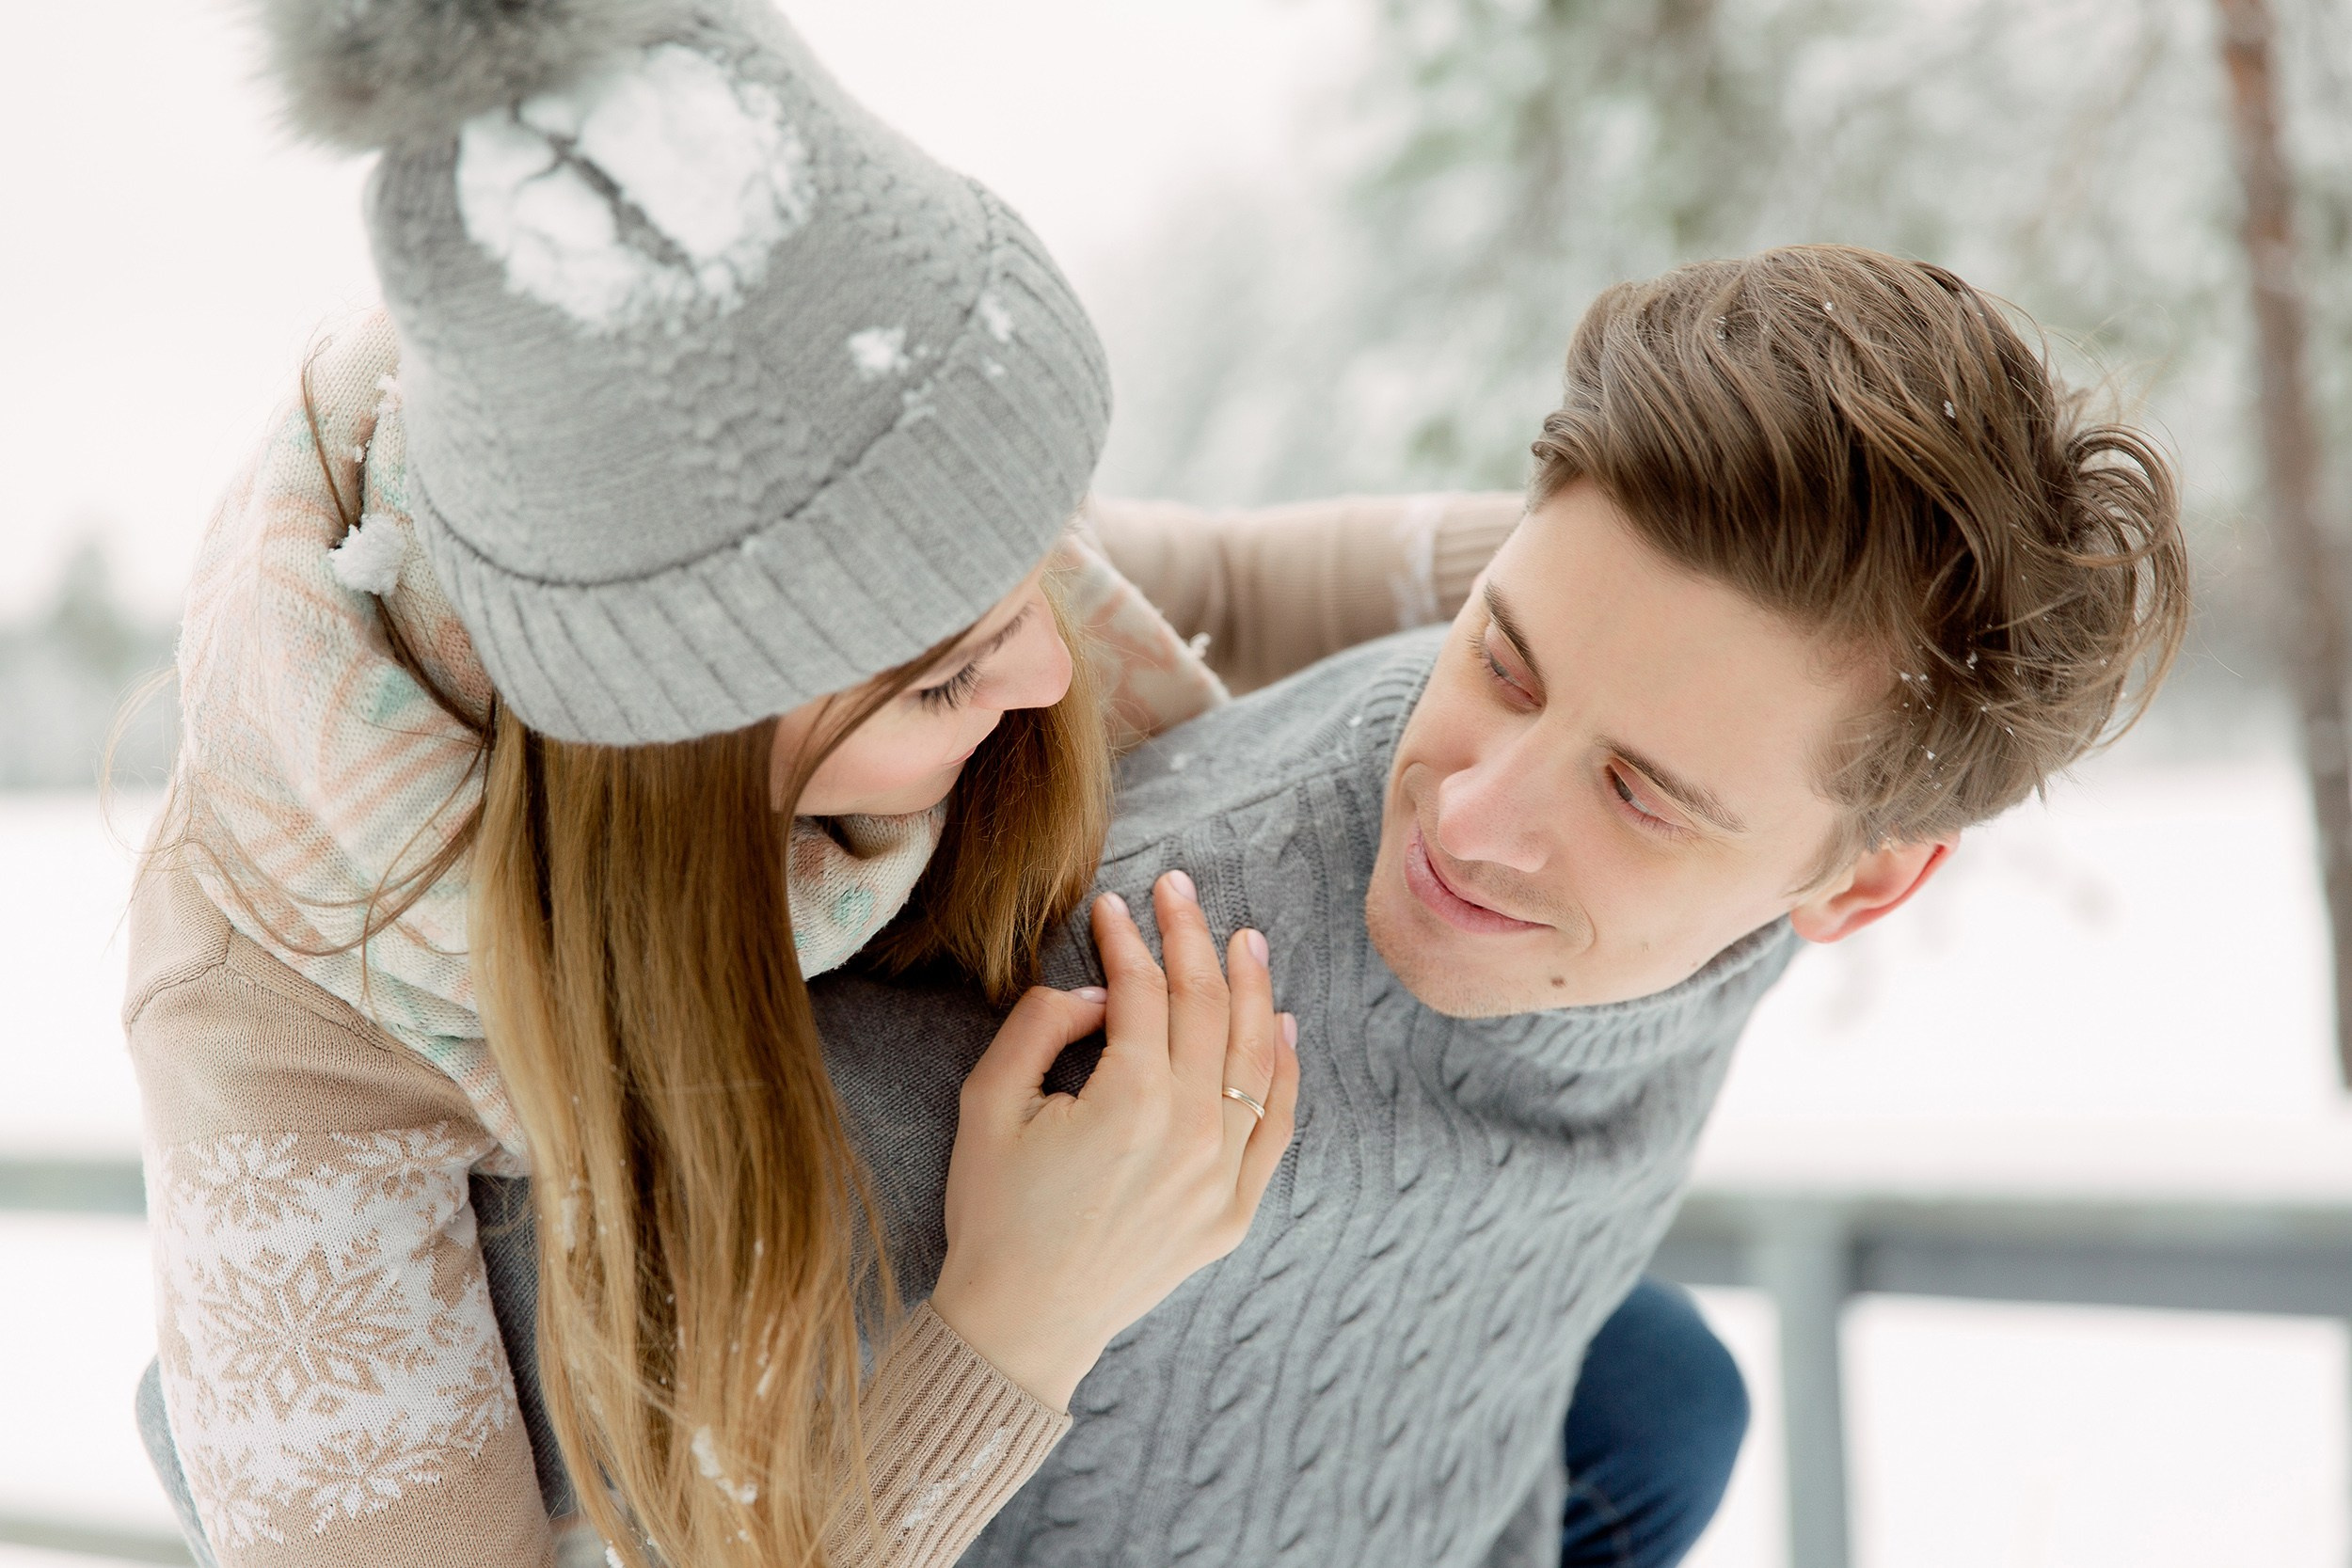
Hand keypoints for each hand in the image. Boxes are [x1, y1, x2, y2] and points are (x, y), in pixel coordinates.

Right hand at [927, 869, 1300, 1409]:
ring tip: (1244, 938)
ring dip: (1251, 987)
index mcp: (1130, 1100)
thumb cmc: (995, 1214)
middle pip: (1206, 1007)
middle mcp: (1191, 1131)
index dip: (1128, 939)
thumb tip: (1092, 993)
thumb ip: (1038, 1027)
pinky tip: (1282, 1025)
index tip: (1114, 905)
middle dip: (1192, 937)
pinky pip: (1276, 1124)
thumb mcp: (988, 1104)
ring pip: (1254, 1056)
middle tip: (1181, 888)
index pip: (1143, 992)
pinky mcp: (1233, 1211)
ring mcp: (1221, 1174)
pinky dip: (1284, 1069)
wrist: (1022, 1324)